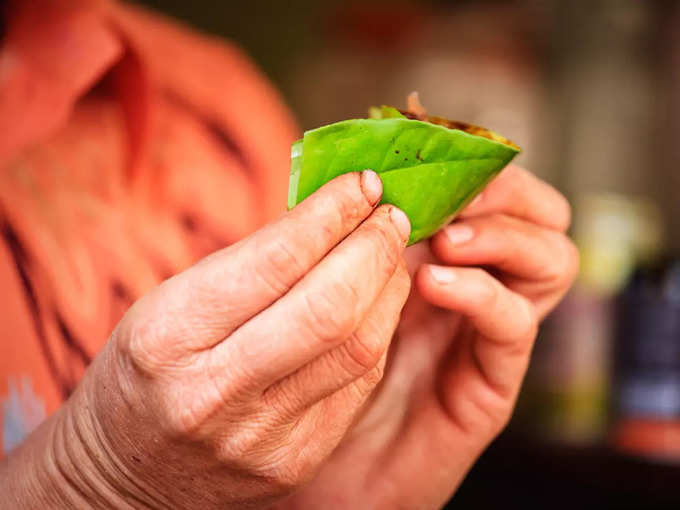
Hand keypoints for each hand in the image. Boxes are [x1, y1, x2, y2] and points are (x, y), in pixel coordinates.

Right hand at [1, 171, 412, 508]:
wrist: (129, 474)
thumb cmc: (147, 371)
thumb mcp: (168, 304)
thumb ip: (246, 266)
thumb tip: (330, 214)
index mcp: (170, 335)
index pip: (274, 261)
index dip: (331, 214)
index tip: (363, 183)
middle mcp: (215, 391)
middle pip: (329, 307)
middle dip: (375, 247)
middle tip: (392, 214)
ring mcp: (262, 436)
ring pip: (358, 347)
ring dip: (389, 287)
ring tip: (393, 253)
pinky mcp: (297, 459)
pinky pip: (359, 383)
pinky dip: (378, 330)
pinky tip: (380, 302)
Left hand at [279, 165, 578, 508]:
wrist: (317, 460)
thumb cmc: (312, 363)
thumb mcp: (327, 282)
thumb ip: (350, 231)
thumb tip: (355, 166)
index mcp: (440, 251)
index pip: (491, 184)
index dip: (471, 157)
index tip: (429, 141)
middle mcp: (478, 283)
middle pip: (540, 212)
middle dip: (500, 189)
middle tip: (453, 187)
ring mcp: (491, 330)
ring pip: (551, 259)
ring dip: (502, 234)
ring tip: (445, 237)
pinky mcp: (493, 379)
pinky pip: (514, 324)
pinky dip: (481, 291)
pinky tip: (435, 282)